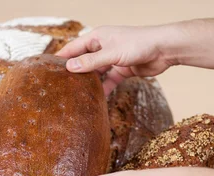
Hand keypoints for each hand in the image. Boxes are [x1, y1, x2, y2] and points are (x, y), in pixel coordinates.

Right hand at [56, 25, 178, 94]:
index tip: (48, 68)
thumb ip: (91, 62)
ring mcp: (113, 59)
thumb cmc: (139, 44)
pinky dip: (103, 89)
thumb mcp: (111, 54)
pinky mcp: (122, 70)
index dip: (62, 57)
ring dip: (88, 83)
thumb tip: (70, 67)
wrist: (164, 49)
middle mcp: (103, 47)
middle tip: (60, 86)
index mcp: (98, 37)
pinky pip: (108, 81)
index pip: (74, 47)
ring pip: (96, 73)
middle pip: (84, 61)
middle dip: (74, 72)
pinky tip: (96, 100)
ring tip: (75, 95)